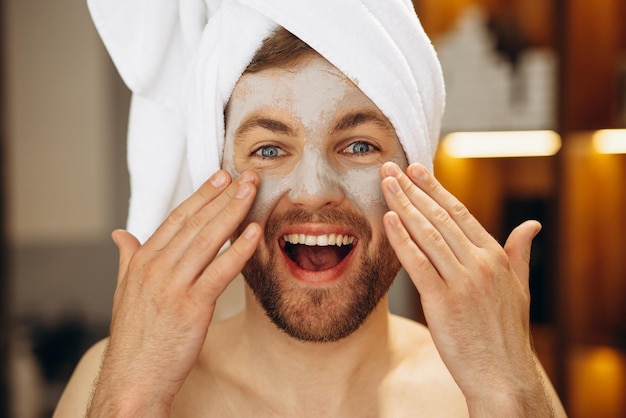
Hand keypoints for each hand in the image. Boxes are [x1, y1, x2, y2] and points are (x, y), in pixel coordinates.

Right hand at [88, 170, 261, 417]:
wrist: (132, 381)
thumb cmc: (134, 338)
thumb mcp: (125, 293)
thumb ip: (127, 259)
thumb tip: (120, 235)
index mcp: (142, 262)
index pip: (177, 219)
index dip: (201, 196)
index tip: (221, 177)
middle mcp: (156, 268)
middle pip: (195, 223)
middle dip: (223, 196)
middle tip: (246, 174)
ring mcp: (173, 286)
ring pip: (208, 240)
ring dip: (233, 212)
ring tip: (253, 191)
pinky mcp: (192, 307)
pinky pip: (220, 272)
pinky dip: (238, 250)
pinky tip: (254, 232)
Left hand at [380, 162, 552, 415]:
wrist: (503, 375)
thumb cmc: (507, 333)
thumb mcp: (519, 288)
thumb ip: (520, 253)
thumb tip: (532, 225)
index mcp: (495, 257)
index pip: (460, 212)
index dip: (435, 188)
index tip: (416, 169)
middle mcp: (480, 263)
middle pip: (440, 217)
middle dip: (413, 189)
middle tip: (391, 168)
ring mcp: (462, 281)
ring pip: (427, 234)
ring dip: (403, 205)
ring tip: (385, 183)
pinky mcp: (443, 301)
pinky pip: (418, 263)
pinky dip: (401, 239)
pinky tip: (388, 219)